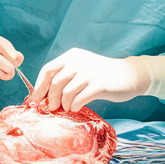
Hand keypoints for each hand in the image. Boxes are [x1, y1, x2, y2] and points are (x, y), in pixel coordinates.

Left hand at [31, 48, 148, 111]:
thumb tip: (43, 95)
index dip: (39, 86)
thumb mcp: (81, 69)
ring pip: (66, 92)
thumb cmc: (101, 75)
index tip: (35, 99)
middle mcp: (79, 61)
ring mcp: (89, 72)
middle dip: (50, 98)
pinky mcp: (99, 84)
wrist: (129, 75)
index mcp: (72, 55)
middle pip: (55, 82)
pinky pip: (79, 99)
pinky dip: (74, 106)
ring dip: (63, 104)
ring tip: (67, 107)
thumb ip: (65, 77)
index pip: (48, 69)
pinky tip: (76, 107)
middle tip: (51, 107)